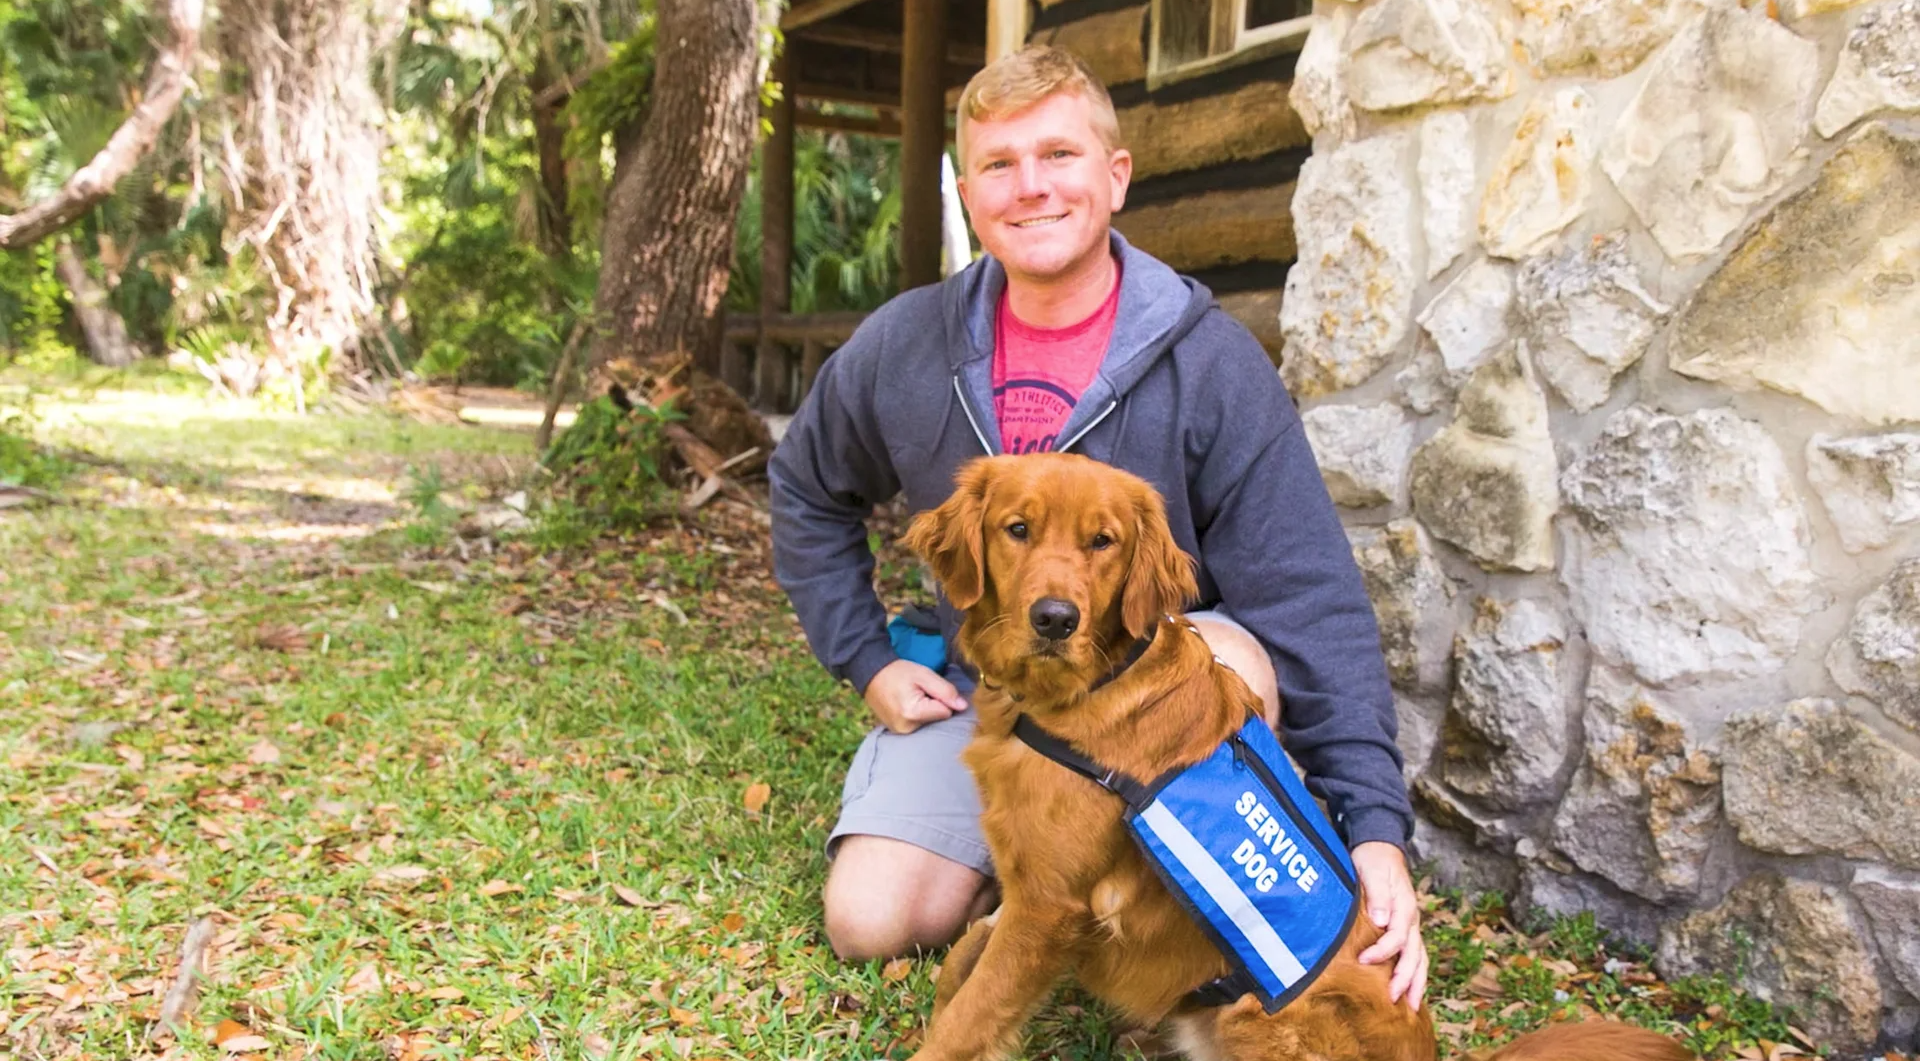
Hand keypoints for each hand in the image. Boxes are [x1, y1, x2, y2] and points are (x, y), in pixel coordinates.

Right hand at [864, 659, 967, 734]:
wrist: (871, 674)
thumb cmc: (898, 672)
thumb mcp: (924, 675)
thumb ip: (945, 690)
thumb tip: (963, 706)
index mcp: (914, 713)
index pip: (946, 712)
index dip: (942, 698)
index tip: (929, 689)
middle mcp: (907, 728)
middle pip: (938, 720)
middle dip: (934, 705)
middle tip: (918, 692)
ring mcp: (900, 732)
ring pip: (929, 723)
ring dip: (925, 711)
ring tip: (910, 697)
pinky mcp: (897, 732)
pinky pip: (918, 726)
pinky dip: (917, 716)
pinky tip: (906, 704)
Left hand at [1353, 840, 1427, 1011]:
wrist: (1380, 848)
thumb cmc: (1373, 859)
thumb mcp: (1373, 870)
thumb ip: (1379, 894)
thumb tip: (1382, 919)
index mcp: (1404, 906)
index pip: (1397, 936)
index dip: (1382, 951)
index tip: (1363, 960)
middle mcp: (1411, 919)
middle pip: (1414, 954)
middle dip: (1406, 978)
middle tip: (1395, 1000)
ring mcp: (1410, 925)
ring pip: (1419, 958)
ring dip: (1416, 982)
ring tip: (1411, 1006)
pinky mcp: (1405, 928)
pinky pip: (1414, 955)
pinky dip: (1414, 974)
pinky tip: (1409, 990)